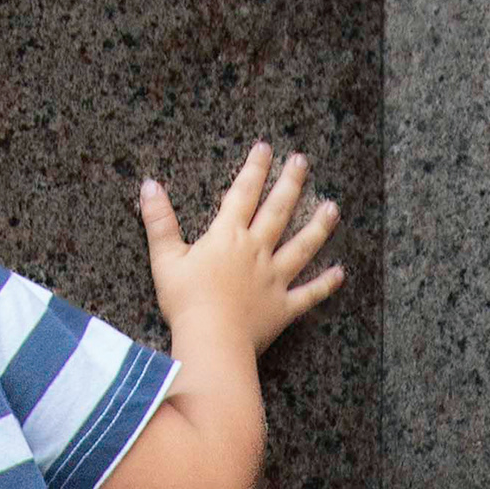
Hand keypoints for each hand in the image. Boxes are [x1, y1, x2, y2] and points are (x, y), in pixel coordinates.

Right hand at [139, 143, 341, 357]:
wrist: (211, 341)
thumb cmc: (185, 302)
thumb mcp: (164, 258)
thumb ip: (159, 221)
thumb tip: (149, 185)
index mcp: (228, 237)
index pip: (243, 194)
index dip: (254, 169)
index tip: (265, 148)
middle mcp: (256, 252)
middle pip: (278, 212)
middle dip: (290, 184)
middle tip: (302, 161)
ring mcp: (273, 279)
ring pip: (302, 247)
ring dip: (318, 226)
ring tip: (332, 207)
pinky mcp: (283, 307)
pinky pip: (309, 294)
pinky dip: (325, 284)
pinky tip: (340, 273)